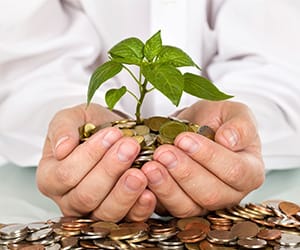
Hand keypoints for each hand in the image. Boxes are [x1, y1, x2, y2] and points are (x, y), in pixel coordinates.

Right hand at [37, 103, 155, 221]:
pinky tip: (149, 193)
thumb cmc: (91, 127)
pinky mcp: (119, 216)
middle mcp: (69, 201)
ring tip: (140, 172)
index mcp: (51, 178)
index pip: (65, 174)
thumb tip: (62, 148)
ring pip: (105, 212)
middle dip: (110, 169)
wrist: (115, 135)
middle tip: (130, 147)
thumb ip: (63, 128)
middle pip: (86, 196)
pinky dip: (139, 208)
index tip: (112, 134)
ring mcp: (93, 212)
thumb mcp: (73, 117)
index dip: (90, 155)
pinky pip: (128, 220)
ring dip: (125, 192)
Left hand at [141, 100, 264, 216]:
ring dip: (167, 187)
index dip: (209, 157)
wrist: (196, 127)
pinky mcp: (181, 204)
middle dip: (185, 173)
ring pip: (188, 206)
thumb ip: (240, 125)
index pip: (235, 171)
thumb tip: (229, 140)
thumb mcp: (234, 113)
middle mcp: (229, 193)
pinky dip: (154, 194)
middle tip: (164, 152)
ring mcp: (204, 203)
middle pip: (211, 194)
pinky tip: (143, 177)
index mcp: (249, 171)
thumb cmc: (218, 120)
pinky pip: (168, 208)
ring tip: (150, 166)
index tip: (185, 139)